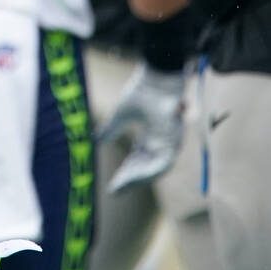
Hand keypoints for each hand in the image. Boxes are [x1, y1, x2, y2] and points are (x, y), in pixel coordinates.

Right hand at [100, 66, 185, 192]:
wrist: (158, 79)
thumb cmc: (143, 91)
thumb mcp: (121, 115)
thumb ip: (111, 129)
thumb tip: (95, 141)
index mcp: (153, 134)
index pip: (140, 159)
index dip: (127, 171)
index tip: (113, 183)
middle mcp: (163, 141)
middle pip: (147, 167)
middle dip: (130, 179)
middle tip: (114, 190)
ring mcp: (170, 143)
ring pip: (156, 170)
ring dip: (138, 180)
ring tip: (120, 186)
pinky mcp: (174, 142)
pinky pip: (162, 165)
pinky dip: (147, 173)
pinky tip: (131, 178)